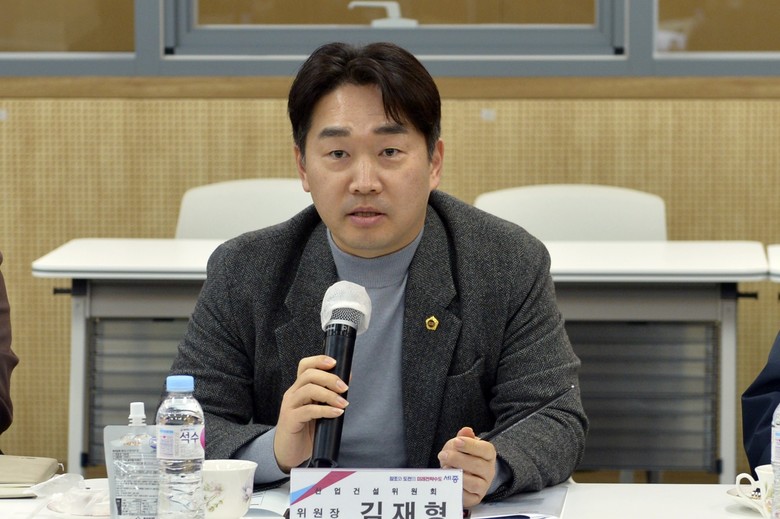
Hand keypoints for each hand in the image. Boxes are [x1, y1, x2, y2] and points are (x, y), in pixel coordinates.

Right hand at [273, 355, 348, 471]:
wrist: (290, 453)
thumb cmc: (306, 430)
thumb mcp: (319, 409)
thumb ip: (329, 396)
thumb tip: (347, 378)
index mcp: (299, 388)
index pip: (305, 366)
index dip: (319, 360)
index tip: (335, 362)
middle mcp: (292, 394)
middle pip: (309, 375)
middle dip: (329, 378)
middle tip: (344, 387)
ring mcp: (289, 406)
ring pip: (308, 390)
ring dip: (329, 395)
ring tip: (343, 403)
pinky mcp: (290, 420)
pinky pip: (308, 410)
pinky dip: (325, 410)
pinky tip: (337, 413)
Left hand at [437, 426, 496, 507]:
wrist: (465, 473)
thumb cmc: (463, 456)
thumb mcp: (463, 444)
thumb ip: (464, 437)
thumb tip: (466, 430)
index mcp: (488, 454)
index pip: (485, 449)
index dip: (470, 445)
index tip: (456, 441)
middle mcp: (489, 471)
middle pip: (478, 466)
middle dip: (458, 459)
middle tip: (444, 455)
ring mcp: (483, 486)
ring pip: (474, 483)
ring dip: (457, 476)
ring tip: (445, 468)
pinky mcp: (475, 498)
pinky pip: (467, 497)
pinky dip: (455, 490)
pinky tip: (447, 482)